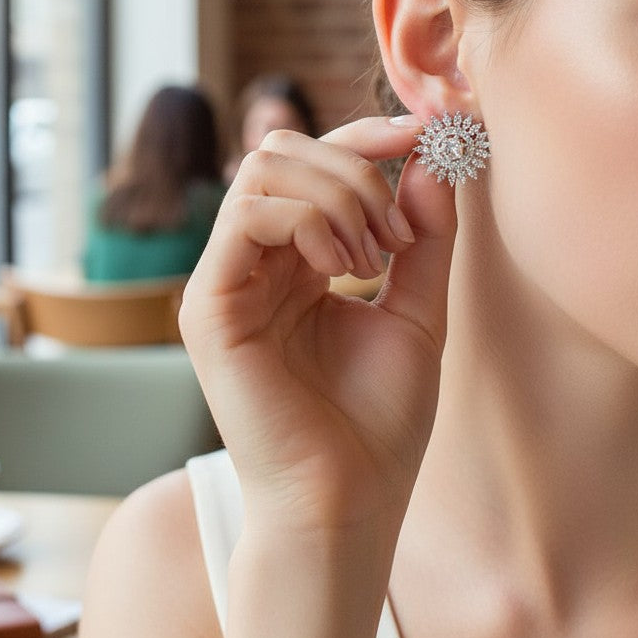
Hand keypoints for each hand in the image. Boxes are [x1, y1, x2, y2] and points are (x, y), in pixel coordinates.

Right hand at [180, 116, 456, 538]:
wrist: (348, 502)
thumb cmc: (377, 421)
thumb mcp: (418, 310)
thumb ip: (425, 236)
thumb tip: (430, 159)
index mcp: (293, 261)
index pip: (313, 163)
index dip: (365, 136)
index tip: (423, 135)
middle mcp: (252, 262)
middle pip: (282, 152)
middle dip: (354, 167)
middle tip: (398, 232)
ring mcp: (224, 280)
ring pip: (263, 172)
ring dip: (336, 196)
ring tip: (373, 258)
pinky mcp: (208, 306)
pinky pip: (247, 217)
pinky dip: (307, 222)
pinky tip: (342, 269)